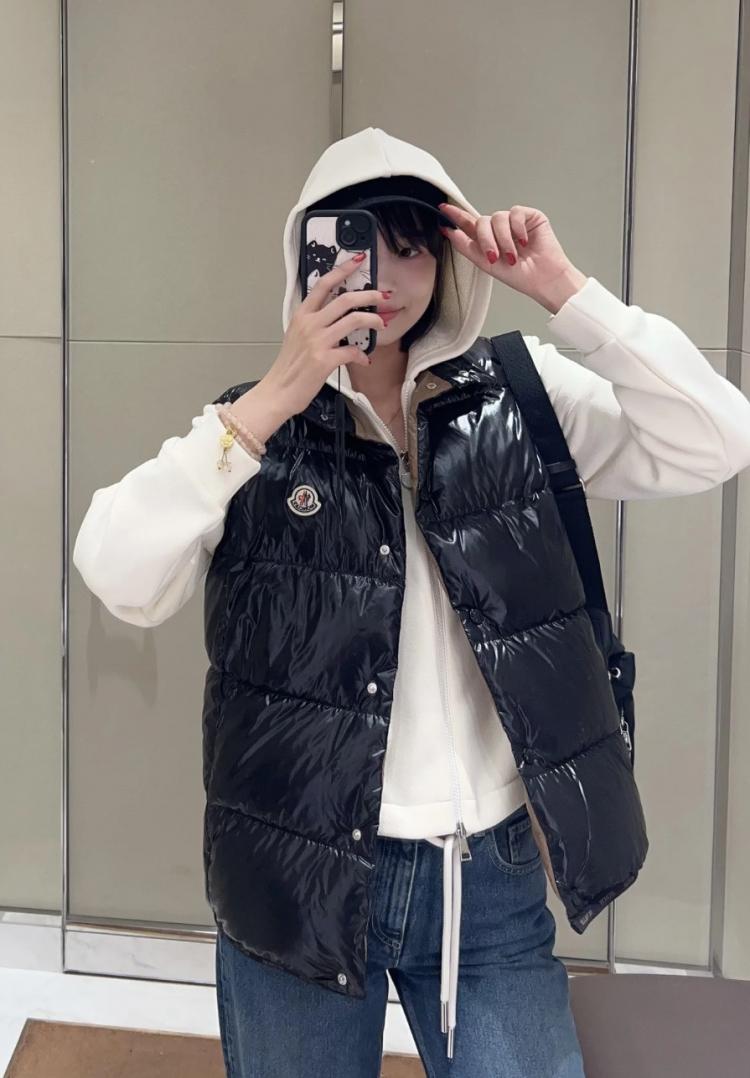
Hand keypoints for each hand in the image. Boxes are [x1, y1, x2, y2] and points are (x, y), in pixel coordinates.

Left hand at [437, 203, 577, 302]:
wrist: (543, 279)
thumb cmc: (519, 275)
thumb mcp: (486, 264)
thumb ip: (466, 247)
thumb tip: (449, 231)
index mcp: (488, 240)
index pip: (469, 224)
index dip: (456, 216)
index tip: (443, 209)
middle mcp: (500, 229)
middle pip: (481, 221)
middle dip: (486, 240)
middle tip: (494, 257)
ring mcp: (515, 222)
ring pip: (498, 217)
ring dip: (503, 239)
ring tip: (513, 256)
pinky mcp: (530, 216)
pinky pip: (516, 213)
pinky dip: (518, 228)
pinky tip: (524, 241)